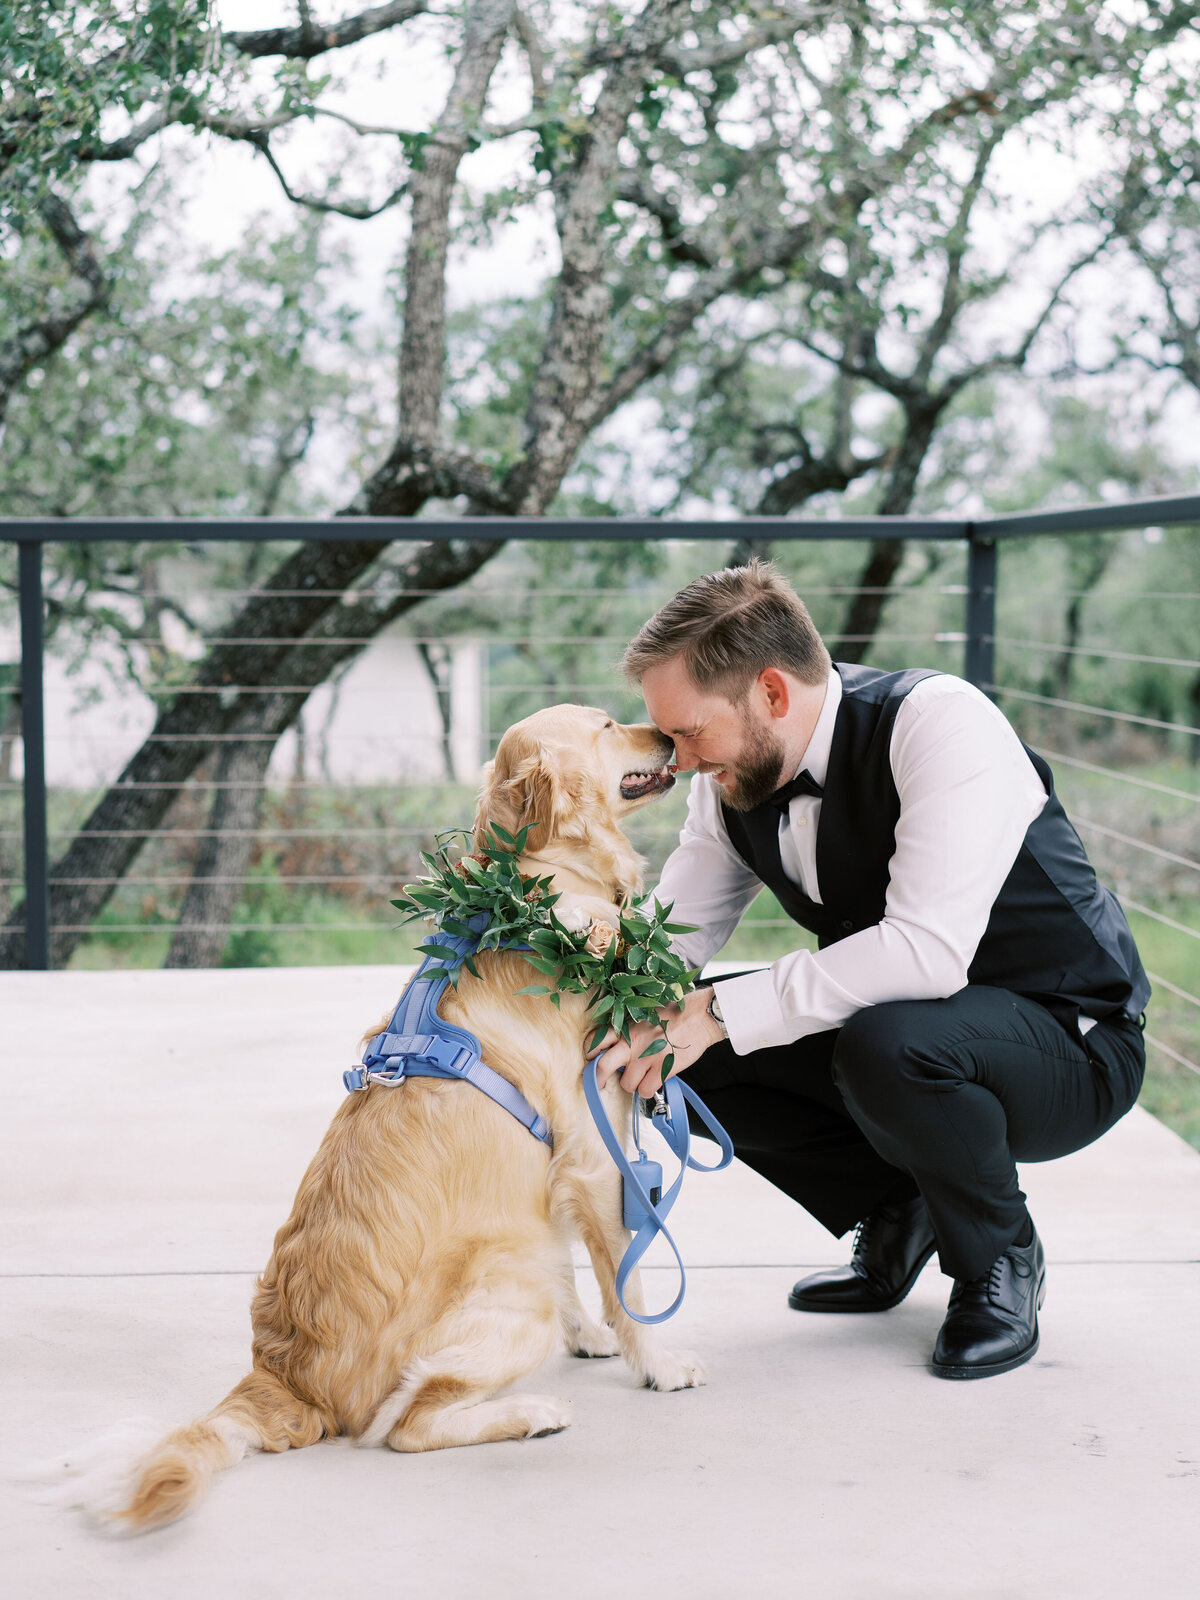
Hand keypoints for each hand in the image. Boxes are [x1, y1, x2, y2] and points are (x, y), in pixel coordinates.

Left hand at [588, 987, 723, 1095]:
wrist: (698, 1017)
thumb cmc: (673, 1015)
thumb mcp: (644, 1016)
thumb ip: (629, 1031)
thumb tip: (617, 1049)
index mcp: (626, 1028)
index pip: (596, 1041)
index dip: (590, 1054)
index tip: (592, 1059)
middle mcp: (631, 1043)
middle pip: (602, 1067)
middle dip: (597, 1079)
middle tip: (599, 1084)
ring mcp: (646, 1057)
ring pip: (626, 1084)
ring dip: (633, 1084)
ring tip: (643, 1075)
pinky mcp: (662, 1069)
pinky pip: (645, 1091)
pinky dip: (649, 1089)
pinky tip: (655, 1080)